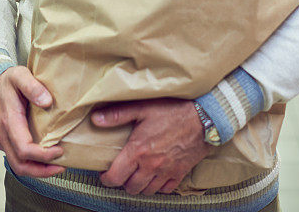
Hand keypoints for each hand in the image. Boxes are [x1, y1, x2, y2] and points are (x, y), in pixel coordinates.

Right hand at [0, 66, 63, 177]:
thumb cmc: (9, 80)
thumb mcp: (21, 75)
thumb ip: (33, 86)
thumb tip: (47, 102)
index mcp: (9, 121)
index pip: (24, 149)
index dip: (42, 155)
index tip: (59, 150)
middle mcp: (3, 134)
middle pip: (20, 165)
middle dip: (41, 171)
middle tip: (61, 167)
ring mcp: (2, 139)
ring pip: (17, 166)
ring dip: (36, 171)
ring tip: (55, 167)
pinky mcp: (3, 140)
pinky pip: (15, 159)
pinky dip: (30, 164)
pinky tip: (44, 158)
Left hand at [91, 98, 209, 195]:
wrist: (203, 118)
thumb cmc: (172, 110)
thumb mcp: (142, 107)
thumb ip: (117, 114)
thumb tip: (95, 119)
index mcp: (138, 151)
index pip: (115, 177)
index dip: (106, 179)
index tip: (104, 174)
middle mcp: (151, 166)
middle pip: (130, 187)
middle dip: (122, 182)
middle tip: (121, 171)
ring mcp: (166, 172)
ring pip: (147, 191)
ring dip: (139, 185)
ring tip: (136, 174)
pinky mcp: (179, 174)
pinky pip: (165, 190)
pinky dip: (158, 186)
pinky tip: (155, 175)